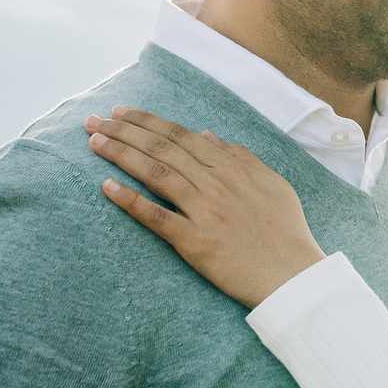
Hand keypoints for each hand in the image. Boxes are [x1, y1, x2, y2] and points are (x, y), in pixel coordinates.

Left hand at [84, 106, 324, 307]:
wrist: (294, 275)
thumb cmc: (286, 230)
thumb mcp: (272, 183)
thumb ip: (241, 157)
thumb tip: (208, 135)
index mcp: (232, 167)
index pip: (182, 135)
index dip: (148, 122)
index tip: (122, 112)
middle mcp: (215, 183)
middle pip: (162, 148)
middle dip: (125, 131)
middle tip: (94, 120)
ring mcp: (204, 211)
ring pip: (156, 174)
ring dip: (121, 154)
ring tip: (94, 142)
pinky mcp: (195, 242)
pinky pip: (157, 217)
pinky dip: (131, 200)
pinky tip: (107, 187)